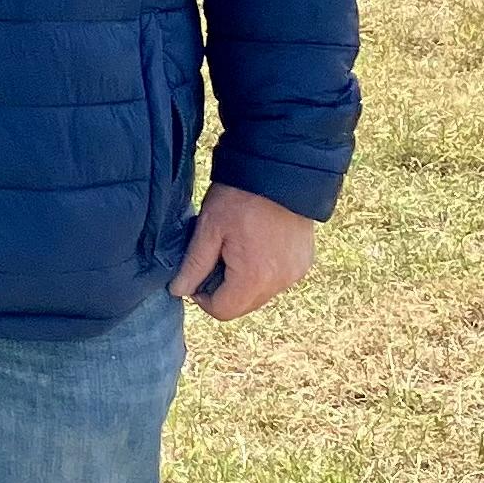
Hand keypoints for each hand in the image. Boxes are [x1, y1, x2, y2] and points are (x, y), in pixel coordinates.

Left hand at [170, 184, 317, 322]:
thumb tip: (179, 291)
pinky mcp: (304, 263)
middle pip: (243, 306)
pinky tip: (256, 245)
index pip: (222, 311)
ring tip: (236, 247)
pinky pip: (278, 279)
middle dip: (224, 289)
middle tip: (215, 257)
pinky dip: (264, 270)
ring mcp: (295, 273)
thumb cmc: (241, 197)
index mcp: (253, 278)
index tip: (197, 273)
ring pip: (260, 294)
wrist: (282, 171)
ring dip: (244, 281)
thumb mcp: (208, 228)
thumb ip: (193, 265)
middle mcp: (279, 282)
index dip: (203, 298)